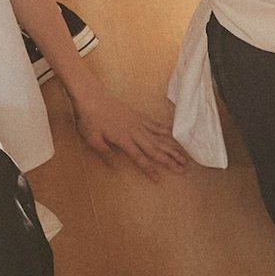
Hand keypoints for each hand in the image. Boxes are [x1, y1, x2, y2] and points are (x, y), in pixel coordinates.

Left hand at [69, 88, 190, 178]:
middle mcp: (134, 132)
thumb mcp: (92, 138)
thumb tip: (116, 167)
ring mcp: (137, 123)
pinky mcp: (137, 115)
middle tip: (183, 169)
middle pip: (155, 149)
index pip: (139, 158)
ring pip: (159, 137)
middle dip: (170, 160)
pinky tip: (172, 133)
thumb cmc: (89, 119)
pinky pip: (154, 124)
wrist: (91, 96)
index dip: (149, 169)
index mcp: (123, 139)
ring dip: (172, 147)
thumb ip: (105, 153)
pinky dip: (164, 129)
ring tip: (185, 156)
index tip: (159, 179)